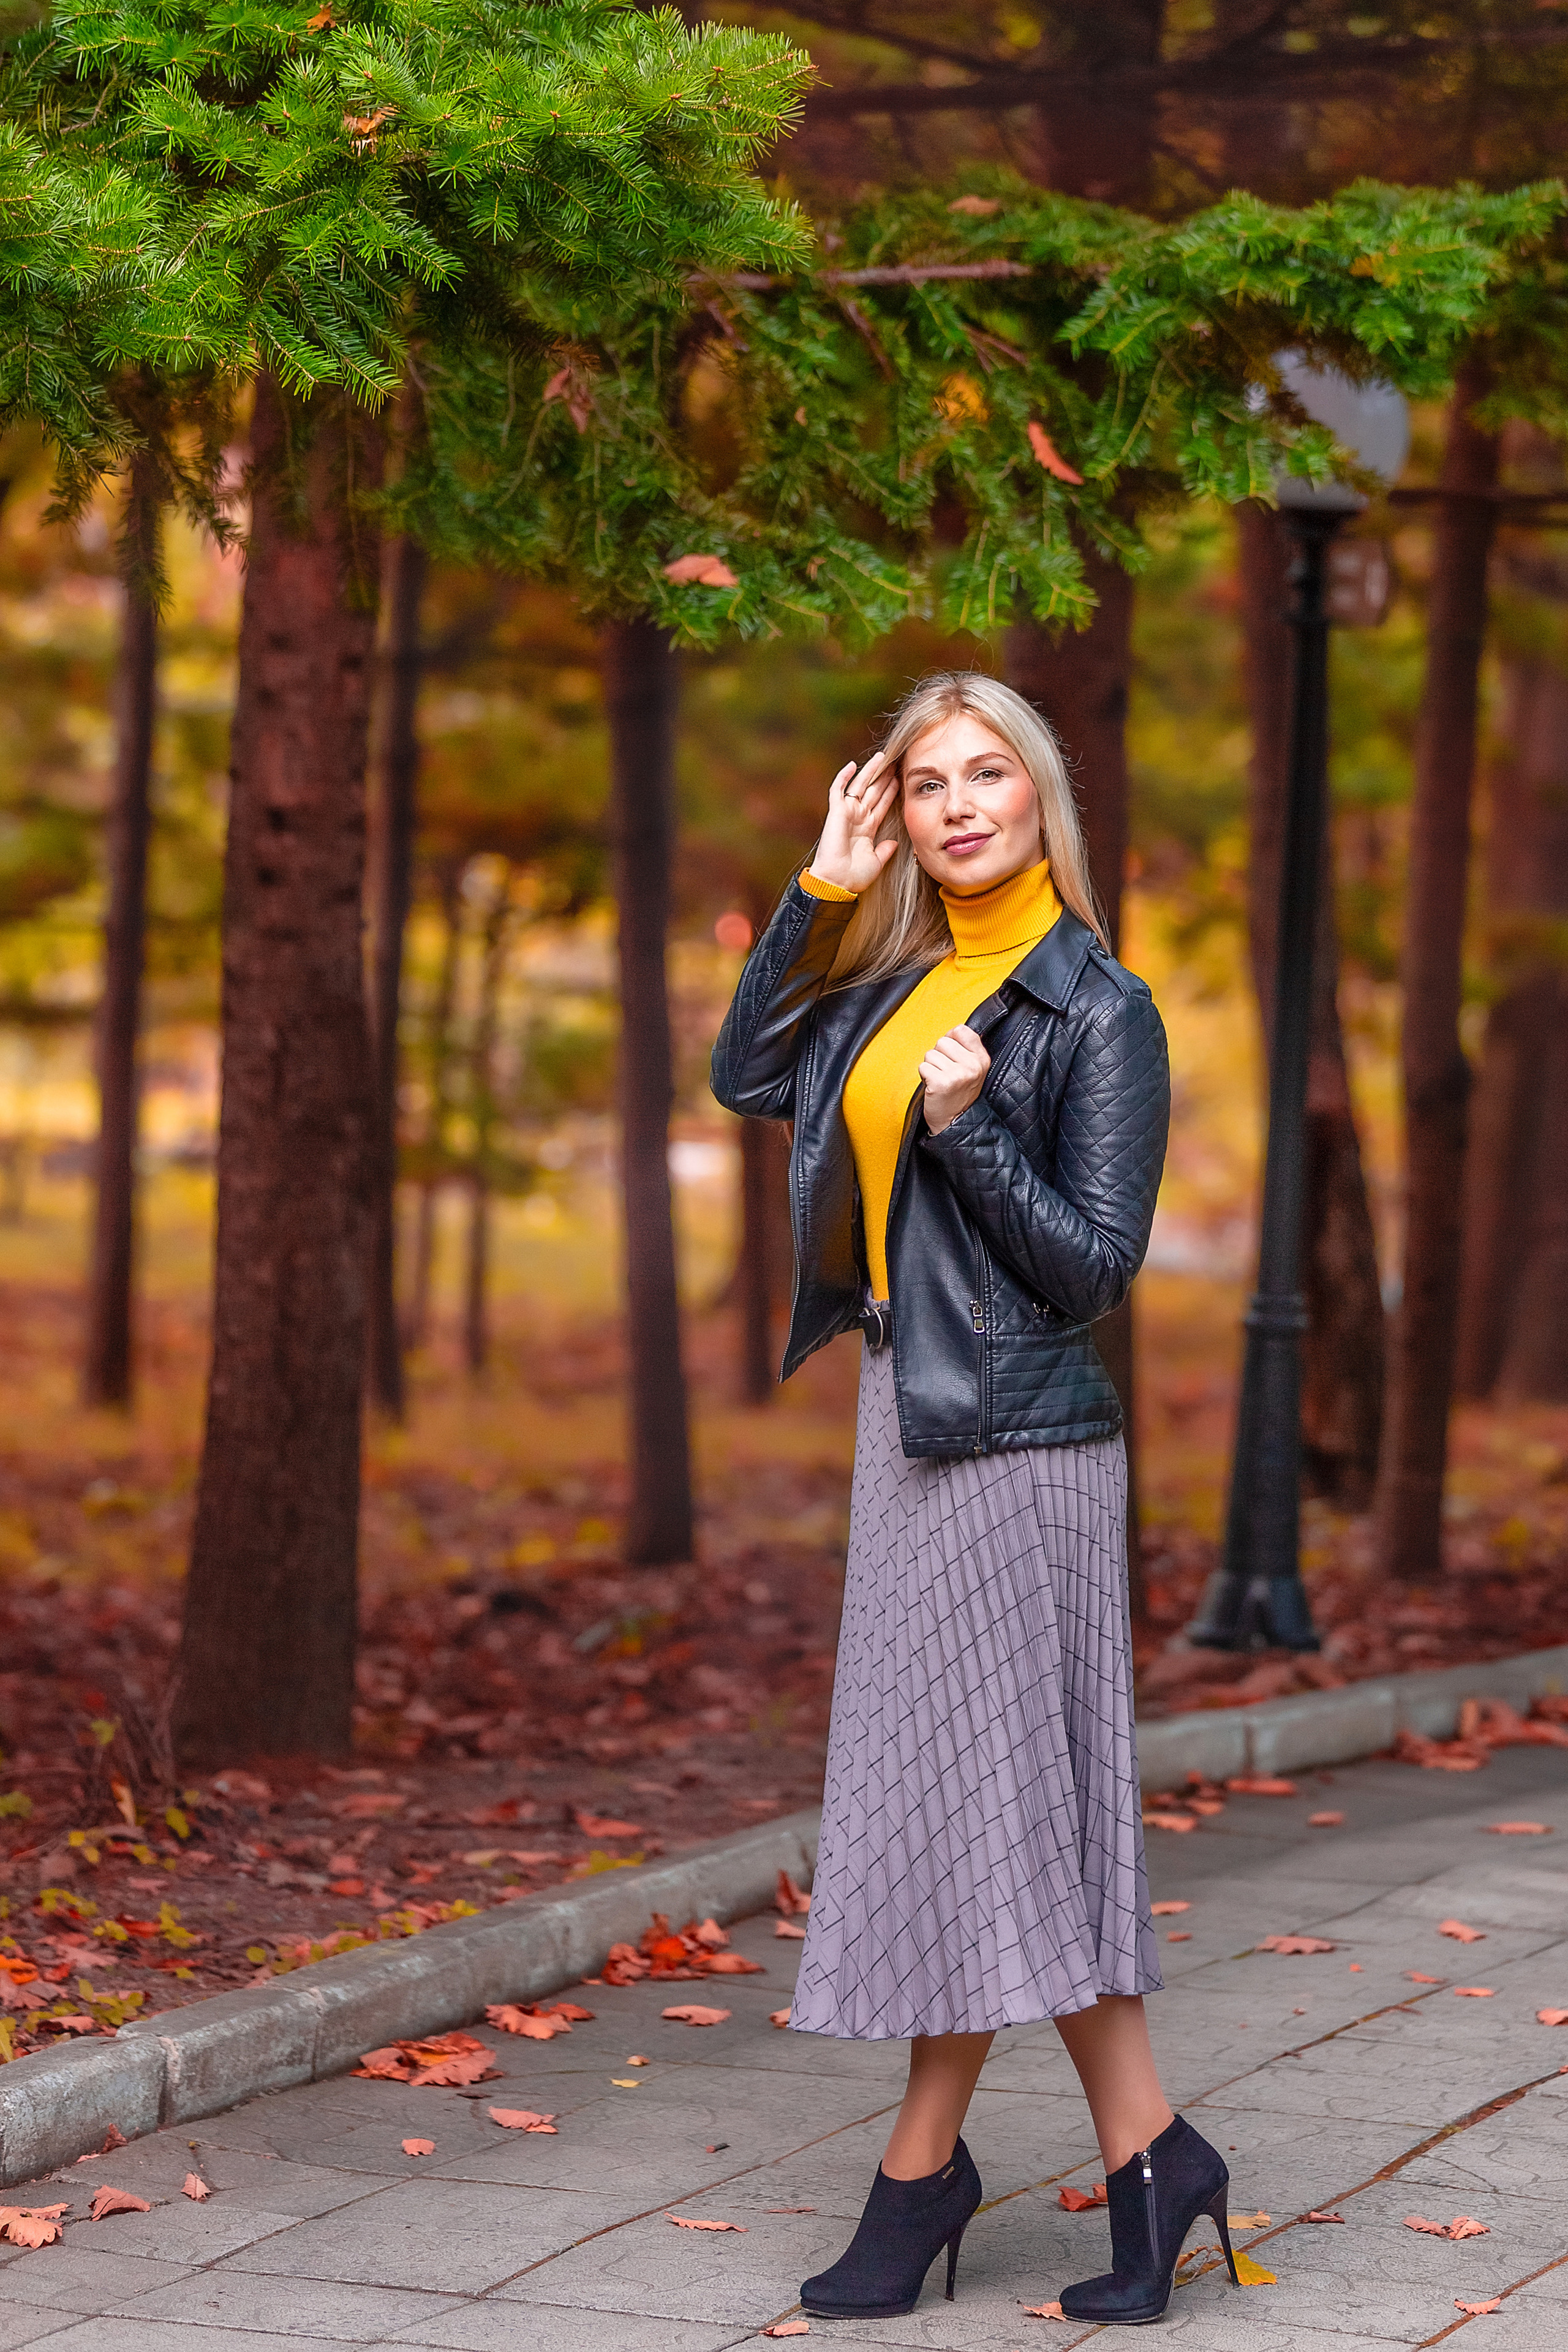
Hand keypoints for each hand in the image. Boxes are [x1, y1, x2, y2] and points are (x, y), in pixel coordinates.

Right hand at [807, 751, 898, 894]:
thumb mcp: (876, 862)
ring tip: (882, 757)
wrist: (837, 881)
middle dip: (884, 777)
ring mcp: (847, 813)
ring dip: (870, 771)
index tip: (901, 779)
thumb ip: (885, 851)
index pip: (882, 804)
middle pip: (874, 791)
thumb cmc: (854, 876)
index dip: (891, 791)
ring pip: (860, 786)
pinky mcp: (836, 812)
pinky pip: (838, 790)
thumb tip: (895, 842)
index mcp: (867, 829)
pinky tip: (852, 765)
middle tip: (895, 762)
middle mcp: (858, 818)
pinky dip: (844, 777)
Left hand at [920, 1025, 989, 1133]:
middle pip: (943, 1041)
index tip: (952, 1057)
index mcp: (982, 1059)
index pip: (961, 1030)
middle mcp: (972, 1065)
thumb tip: (954, 1030)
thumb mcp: (972, 1069)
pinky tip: (934, 1087)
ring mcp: (957, 1074)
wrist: (954, 1122)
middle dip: (939, 1057)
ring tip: (940, 1081)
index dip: (951, 1041)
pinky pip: (923, 1067)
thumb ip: (966, 1049)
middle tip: (946, 1074)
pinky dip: (924, 1077)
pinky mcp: (941, 1083)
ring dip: (931, 1068)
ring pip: (930, 1054)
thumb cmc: (958, 1094)